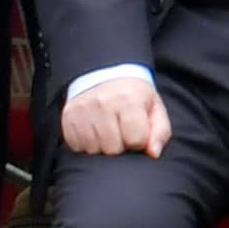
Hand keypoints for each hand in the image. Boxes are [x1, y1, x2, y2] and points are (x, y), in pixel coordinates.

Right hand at [50, 68, 169, 162]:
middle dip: (120, 145)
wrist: (105, 73)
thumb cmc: (133, 96)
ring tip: (108, 131)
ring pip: (94, 150)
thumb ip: (160, 132)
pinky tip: (94, 131)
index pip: (136, 140)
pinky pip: (77, 146)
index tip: (137, 131)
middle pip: (113, 149)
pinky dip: (86, 144)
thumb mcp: (154, 108)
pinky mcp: (68, 117)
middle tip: (121, 131)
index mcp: (129, 100)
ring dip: (102, 146)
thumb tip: (153, 153)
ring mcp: (83, 110)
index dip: (139, 140)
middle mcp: (104, 104)